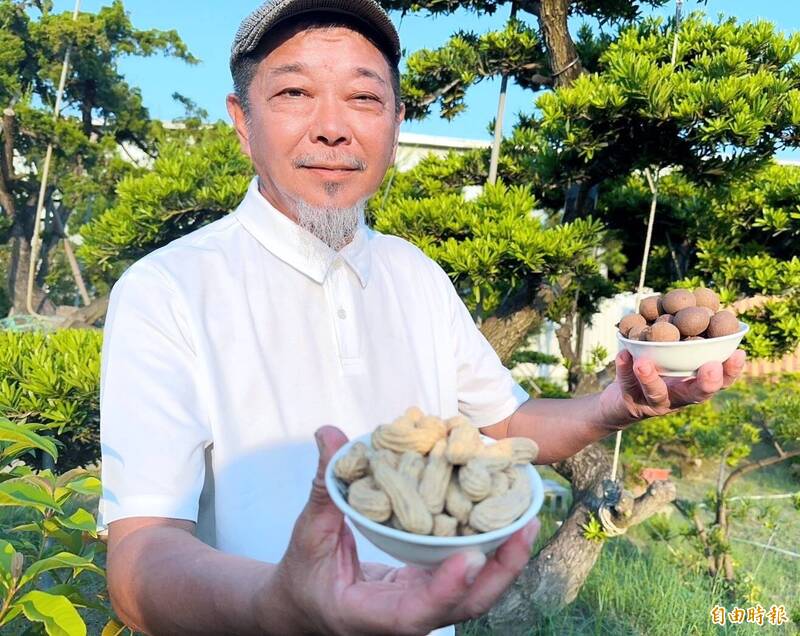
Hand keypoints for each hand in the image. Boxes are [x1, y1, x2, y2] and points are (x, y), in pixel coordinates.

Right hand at [268, 426, 538, 635]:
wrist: (304, 605)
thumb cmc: (303, 574)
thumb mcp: (308, 532)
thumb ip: (324, 486)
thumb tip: (329, 433)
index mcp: (371, 616)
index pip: (416, 613)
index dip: (446, 588)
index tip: (471, 557)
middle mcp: (405, 619)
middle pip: (463, 607)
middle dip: (499, 572)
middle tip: (524, 529)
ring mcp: (423, 608)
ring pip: (473, 595)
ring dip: (503, 561)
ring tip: (527, 519)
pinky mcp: (430, 592)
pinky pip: (465, 578)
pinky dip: (488, 552)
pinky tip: (504, 521)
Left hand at [598, 349, 746, 426]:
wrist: (621, 398)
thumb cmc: (655, 368)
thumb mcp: (674, 352)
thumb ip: (687, 335)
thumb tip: (702, 299)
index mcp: (694, 383)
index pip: (720, 380)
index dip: (731, 370)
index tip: (739, 353)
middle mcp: (679, 396)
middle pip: (698, 394)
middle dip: (707, 382)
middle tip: (711, 367)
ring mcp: (655, 402)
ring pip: (656, 393)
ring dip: (650, 378)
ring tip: (643, 363)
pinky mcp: (631, 403)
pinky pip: (627, 385)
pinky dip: (624, 369)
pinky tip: (622, 354)